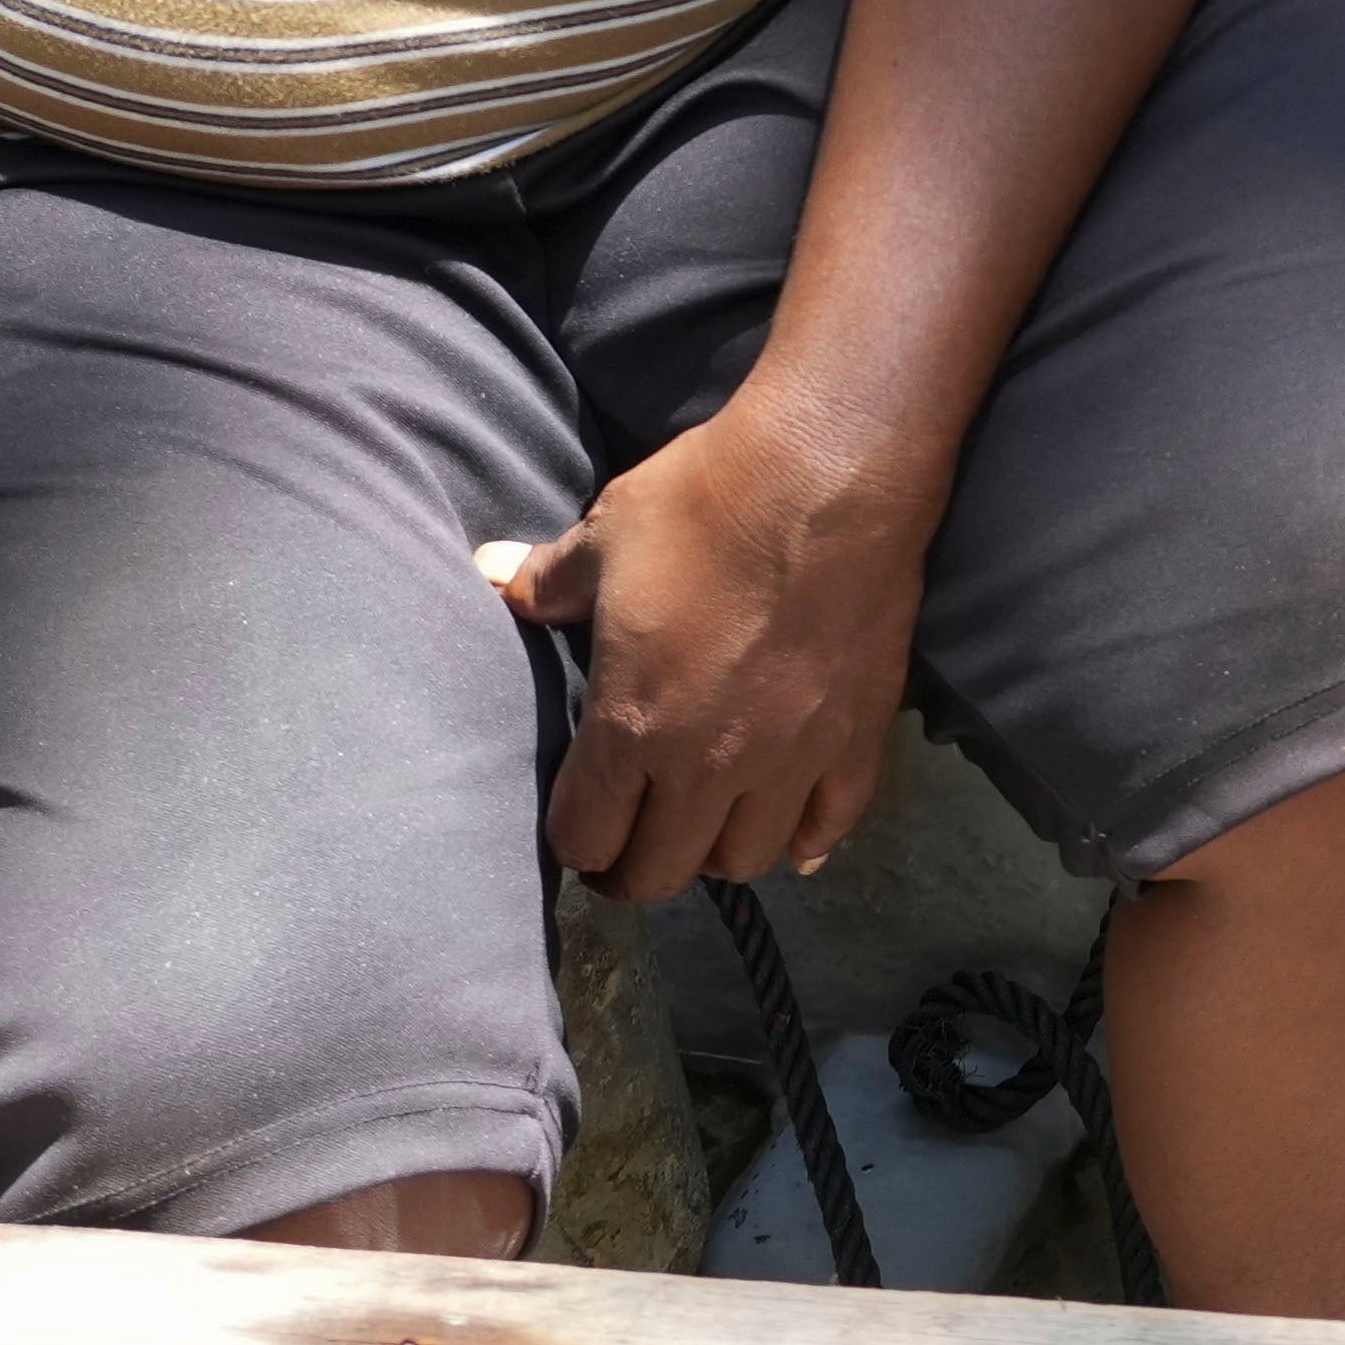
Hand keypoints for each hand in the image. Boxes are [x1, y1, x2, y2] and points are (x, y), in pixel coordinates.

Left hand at [500, 389, 936, 898]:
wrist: (827, 471)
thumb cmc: (704, 503)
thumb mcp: (607, 535)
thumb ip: (546, 581)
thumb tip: (486, 577)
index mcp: (633, 726)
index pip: (585, 836)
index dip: (573, 842)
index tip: (578, 827)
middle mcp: (709, 765)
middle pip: (660, 873)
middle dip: (633, 868)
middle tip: (631, 840)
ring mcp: (791, 759)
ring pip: (746, 860)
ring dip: (716, 852)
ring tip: (706, 823)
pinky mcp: (857, 737)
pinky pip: (833, 823)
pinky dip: (810, 839)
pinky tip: (795, 832)